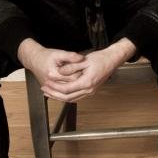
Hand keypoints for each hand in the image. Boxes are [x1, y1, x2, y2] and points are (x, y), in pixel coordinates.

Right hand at [18, 38, 85, 91]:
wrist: (34, 59)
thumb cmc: (46, 56)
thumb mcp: (59, 53)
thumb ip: (70, 56)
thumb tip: (81, 58)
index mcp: (53, 74)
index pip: (73, 78)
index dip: (80, 72)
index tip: (84, 68)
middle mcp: (50, 83)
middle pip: (70, 85)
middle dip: (78, 79)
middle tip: (83, 73)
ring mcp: (49, 87)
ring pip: (66, 90)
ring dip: (73, 85)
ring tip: (77, 77)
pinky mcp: (49, 89)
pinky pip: (61, 92)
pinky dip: (68, 88)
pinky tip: (72, 83)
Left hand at [20, 38, 135, 102]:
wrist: (113, 59)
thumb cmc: (101, 58)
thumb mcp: (84, 60)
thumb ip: (71, 67)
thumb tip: (59, 72)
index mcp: (87, 82)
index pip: (66, 89)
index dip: (54, 87)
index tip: (46, 83)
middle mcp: (89, 89)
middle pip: (68, 97)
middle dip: (54, 94)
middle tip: (44, 89)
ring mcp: (91, 91)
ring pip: (72, 99)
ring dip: (59, 97)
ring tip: (49, 92)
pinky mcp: (91, 90)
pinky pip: (76, 97)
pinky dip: (67, 96)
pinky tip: (61, 93)